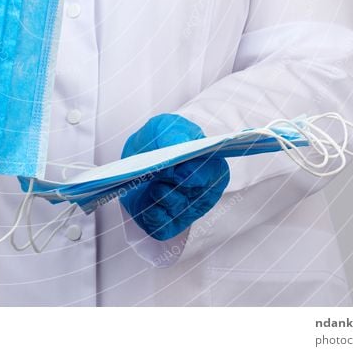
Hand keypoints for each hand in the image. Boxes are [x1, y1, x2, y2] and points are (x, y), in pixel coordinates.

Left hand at [120, 114, 229, 240]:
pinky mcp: (165, 223)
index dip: (196, 173)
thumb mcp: (168, 126)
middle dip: (175, 182)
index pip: (214, 175)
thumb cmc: (161, 139)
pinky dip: (152, 213)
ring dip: (162, 194)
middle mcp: (202, 193)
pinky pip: (161, 226)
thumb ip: (176, 133)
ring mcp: (184, 210)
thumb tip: (182, 144)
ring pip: (176, 208)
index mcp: (212, 168)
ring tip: (154, 182)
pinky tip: (147, 200)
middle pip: (193, 193)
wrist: (139, 153)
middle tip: (161, 171)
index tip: (179, 168)